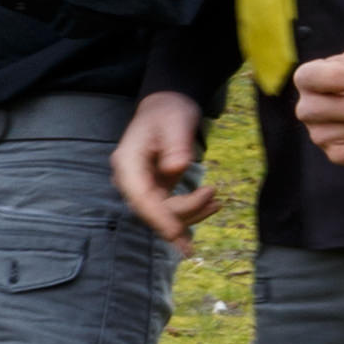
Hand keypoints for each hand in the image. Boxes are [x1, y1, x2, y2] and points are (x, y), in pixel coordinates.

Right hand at [112, 88, 220, 244]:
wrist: (166, 109)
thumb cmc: (168, 112)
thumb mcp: (175, 122)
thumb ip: (175, 145)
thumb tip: (176, 168)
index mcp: (127, 162)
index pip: (139, 196)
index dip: (157, 217)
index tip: (176, 234)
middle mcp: (129, 179)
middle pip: (151, 210)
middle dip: (182, 213)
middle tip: (213, 198)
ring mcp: (141, 187)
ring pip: (162, 214)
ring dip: (190, 214)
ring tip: (216, 202)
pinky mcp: (155, 191)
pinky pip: (169, 209)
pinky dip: (190, 210)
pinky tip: (209, 205)